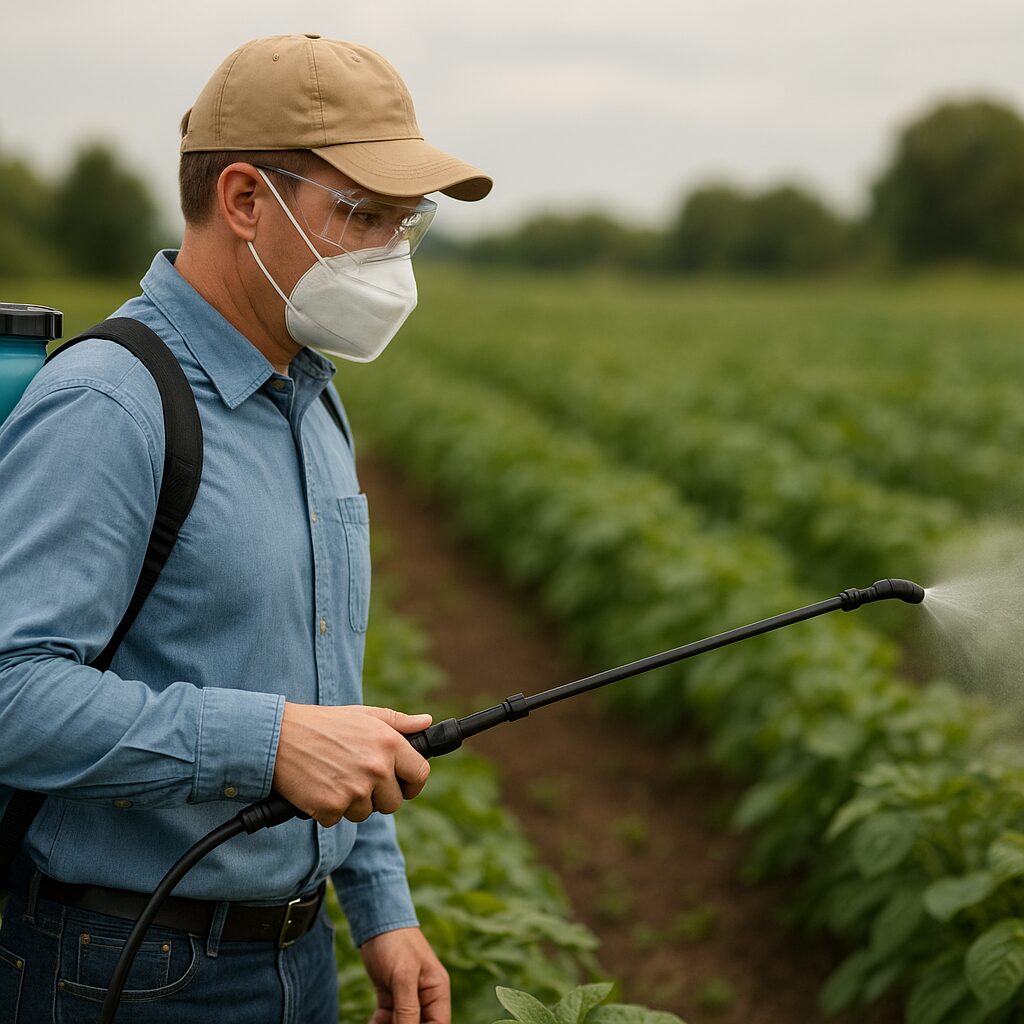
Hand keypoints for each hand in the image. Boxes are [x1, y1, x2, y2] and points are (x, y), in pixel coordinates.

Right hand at [272, 703, 431, 826]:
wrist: (279, 736)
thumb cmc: (323, 724)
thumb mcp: (363, 715)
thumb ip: (398, 722)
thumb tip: (425, 723)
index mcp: (389, 743)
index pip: (420, 773)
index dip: (413, 783)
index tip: (404, 785)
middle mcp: (376, 768)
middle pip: (394, 803)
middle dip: (378, 797)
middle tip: (357, 779)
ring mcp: (354, 790)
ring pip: (365, 813)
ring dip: (351, 803)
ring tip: (334, 777)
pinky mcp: (331, 807)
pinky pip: (337, 819)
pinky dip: (327, 809)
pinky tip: (318, 787)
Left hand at [360, 927, 450, 1023]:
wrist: (374, 920)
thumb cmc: (395, 942)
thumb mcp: (403, 977)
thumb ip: (408, 1009)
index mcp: (437, 990)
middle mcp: (425, 996)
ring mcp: (407, 996)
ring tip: (377, 1022)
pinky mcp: (390, 995)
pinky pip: (388, 1019)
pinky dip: (379, 1023)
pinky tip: (373, 1020)